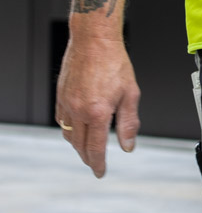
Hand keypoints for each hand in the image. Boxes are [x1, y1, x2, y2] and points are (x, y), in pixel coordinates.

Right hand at [55, 30, 140, 178]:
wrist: (94, 40)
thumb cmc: (115, 62)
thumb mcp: (131, 92)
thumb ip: (129, 122)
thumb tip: (128, 146)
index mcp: (98, 112)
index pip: (96, 149)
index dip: (98, 164)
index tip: (101, 172)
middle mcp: (79, 111)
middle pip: (80, 146)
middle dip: (88, 158)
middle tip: (95, 163)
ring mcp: (67, 103)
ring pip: (68, 135)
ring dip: (77, 145)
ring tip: (87, 147)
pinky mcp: (60, 95)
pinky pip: (61, 120)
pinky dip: (68, 129)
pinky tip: (77, 128)